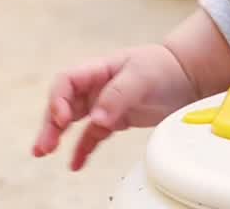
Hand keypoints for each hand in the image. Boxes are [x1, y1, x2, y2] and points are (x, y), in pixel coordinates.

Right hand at [31, 44, 199, 170]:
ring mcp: (103, 104)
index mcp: (98, 70)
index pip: (67, 82)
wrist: (186, 75)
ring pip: (72, 122)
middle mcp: (96, 87)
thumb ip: (118, 95)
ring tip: (44, 152)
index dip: (58, 100)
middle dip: (50, 124)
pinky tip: (75, 164)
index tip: (62, 119)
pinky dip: (82, 150)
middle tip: (44, 146)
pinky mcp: (114, 120)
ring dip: (57, 136)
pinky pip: (91, 136)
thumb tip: (97, 118)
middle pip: (63, 104)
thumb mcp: (142, 75)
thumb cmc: (164, 66)